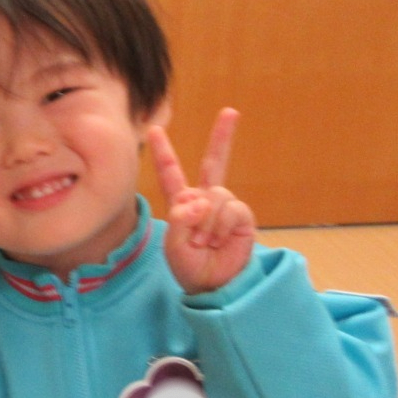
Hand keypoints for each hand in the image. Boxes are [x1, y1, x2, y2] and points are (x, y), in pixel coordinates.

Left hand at [149, 110, 255, 293]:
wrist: (214, 285)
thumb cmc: (190, 267)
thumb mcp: (173, 245)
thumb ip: (179, 220)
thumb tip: (199, 201)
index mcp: (182, 204)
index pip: (171, 173)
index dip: (164, 152)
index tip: (156, 129)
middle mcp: (205, 199)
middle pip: (214, 162)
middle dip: (222, 136)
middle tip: (231, 112)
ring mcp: (224, 206)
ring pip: (215, 195)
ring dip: (206, 223)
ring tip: (204, 242)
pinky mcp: (242, 216)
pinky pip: (230, 209)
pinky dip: (220, 226)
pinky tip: (218, 241)